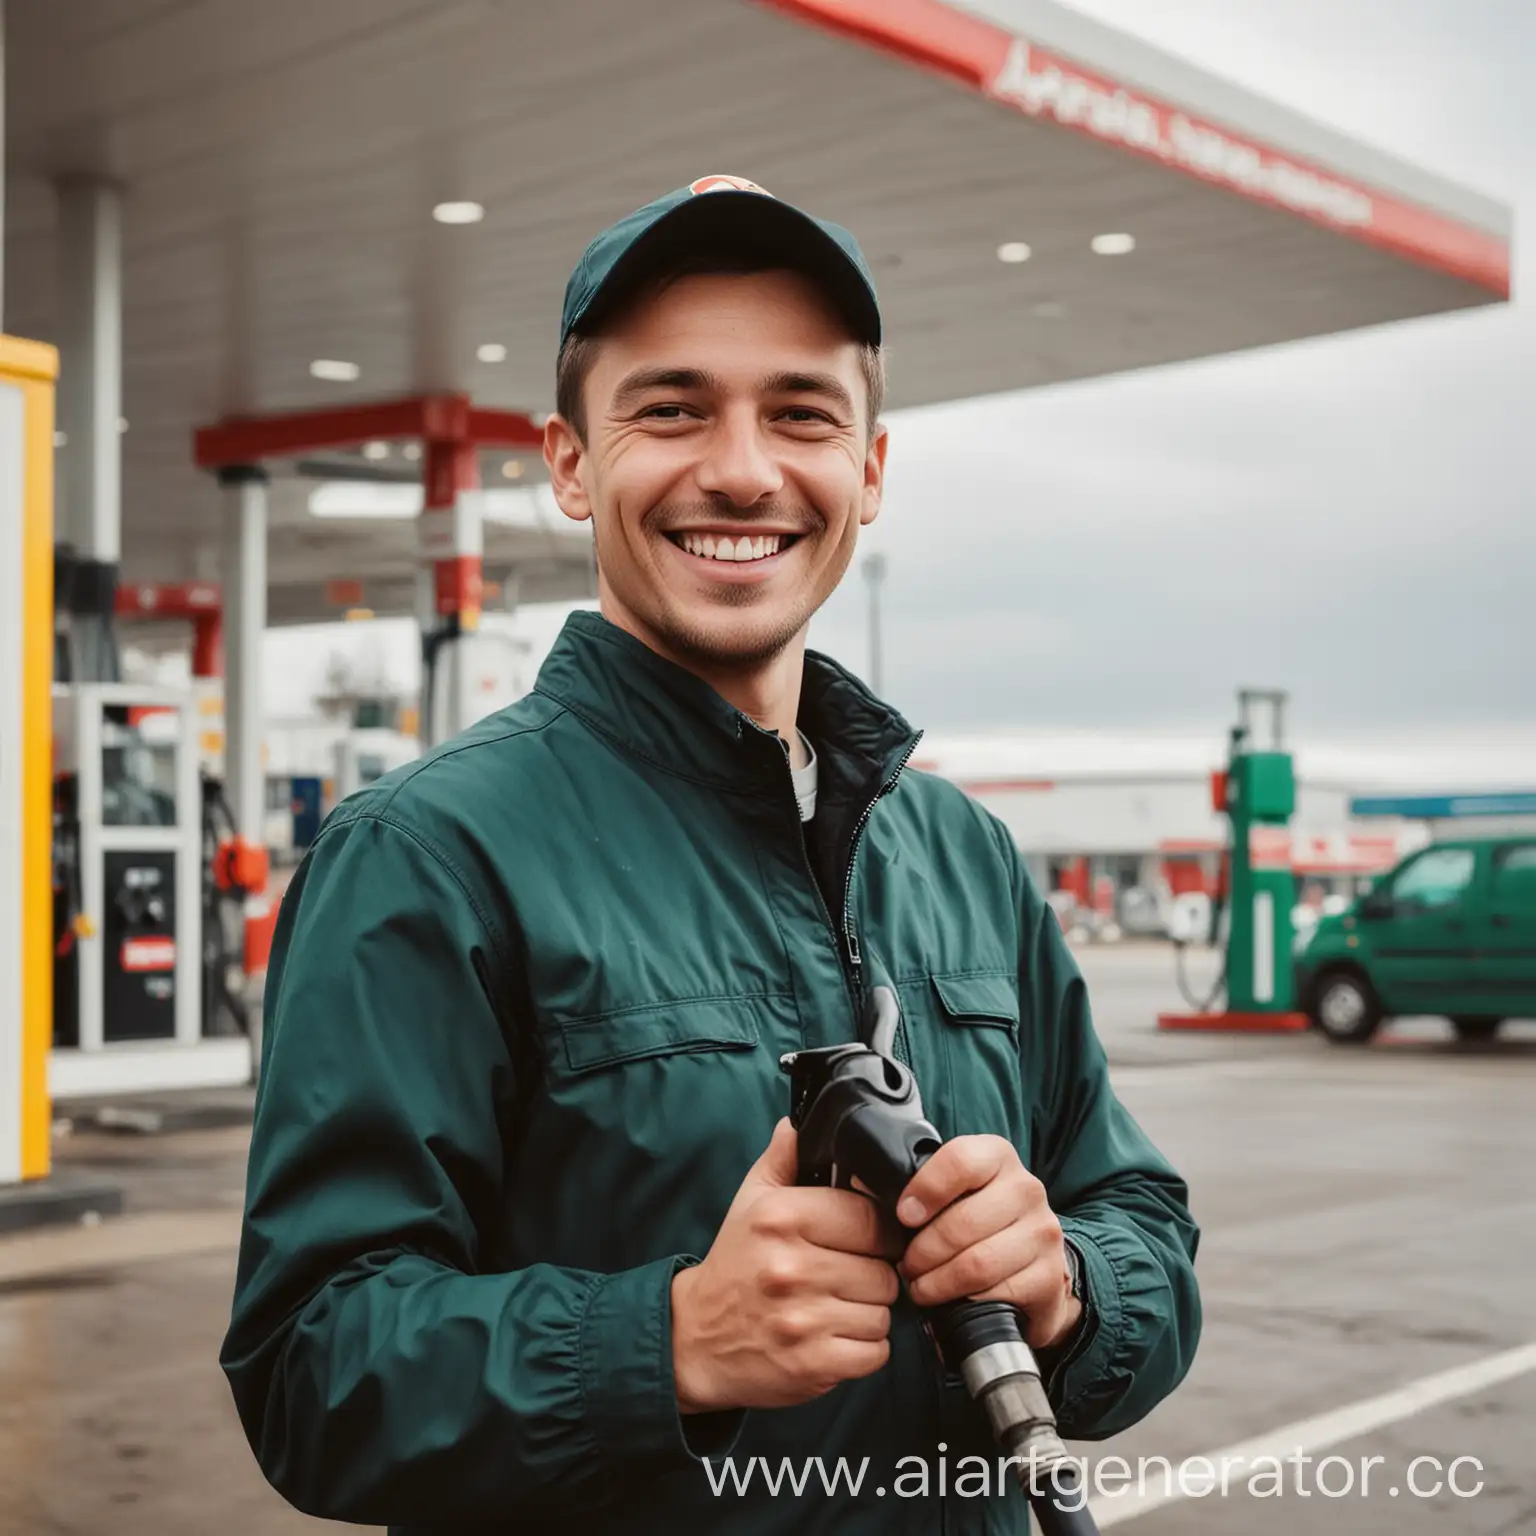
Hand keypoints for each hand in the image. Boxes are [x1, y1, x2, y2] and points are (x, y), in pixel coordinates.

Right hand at [671, 1118, 900, 1413]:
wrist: (695, 1338)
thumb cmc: (733, 1265)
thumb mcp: (750, 1202)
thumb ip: (783, 1159)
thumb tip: (799, 1123)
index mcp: (784, 1219)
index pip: (871, 1219)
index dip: (878, 1231)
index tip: (867, 1240)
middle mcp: (793, 1268)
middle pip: (884, 1270)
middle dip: (874, 1274)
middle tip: (847, 1276)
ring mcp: (803, 1321)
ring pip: (884, 1312)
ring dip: (870, 1312)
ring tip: (839, 1305)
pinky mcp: (812, 1366)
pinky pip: (876, 1352)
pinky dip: (865, 1349)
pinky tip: (837, 1335)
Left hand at [894, 1135, 1080, 1351]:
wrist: (1031, 1265)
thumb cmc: (977, 1225)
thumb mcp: (952, 1194)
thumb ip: (914, 1185)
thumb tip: (864, 1184)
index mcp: (997, 1157)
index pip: (960, 1160)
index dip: (925, 1189)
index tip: (904, 1216)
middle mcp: (1026, 1188)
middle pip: (962, 1221)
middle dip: (923, 1251)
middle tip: (907, 1266)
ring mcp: (1042, 1232)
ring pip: (978, 1262)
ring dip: (938, 1281)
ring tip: (922, 1286)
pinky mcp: (1050, 1276)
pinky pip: (997, 1292)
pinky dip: (966, 1301)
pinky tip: (953, 1301)